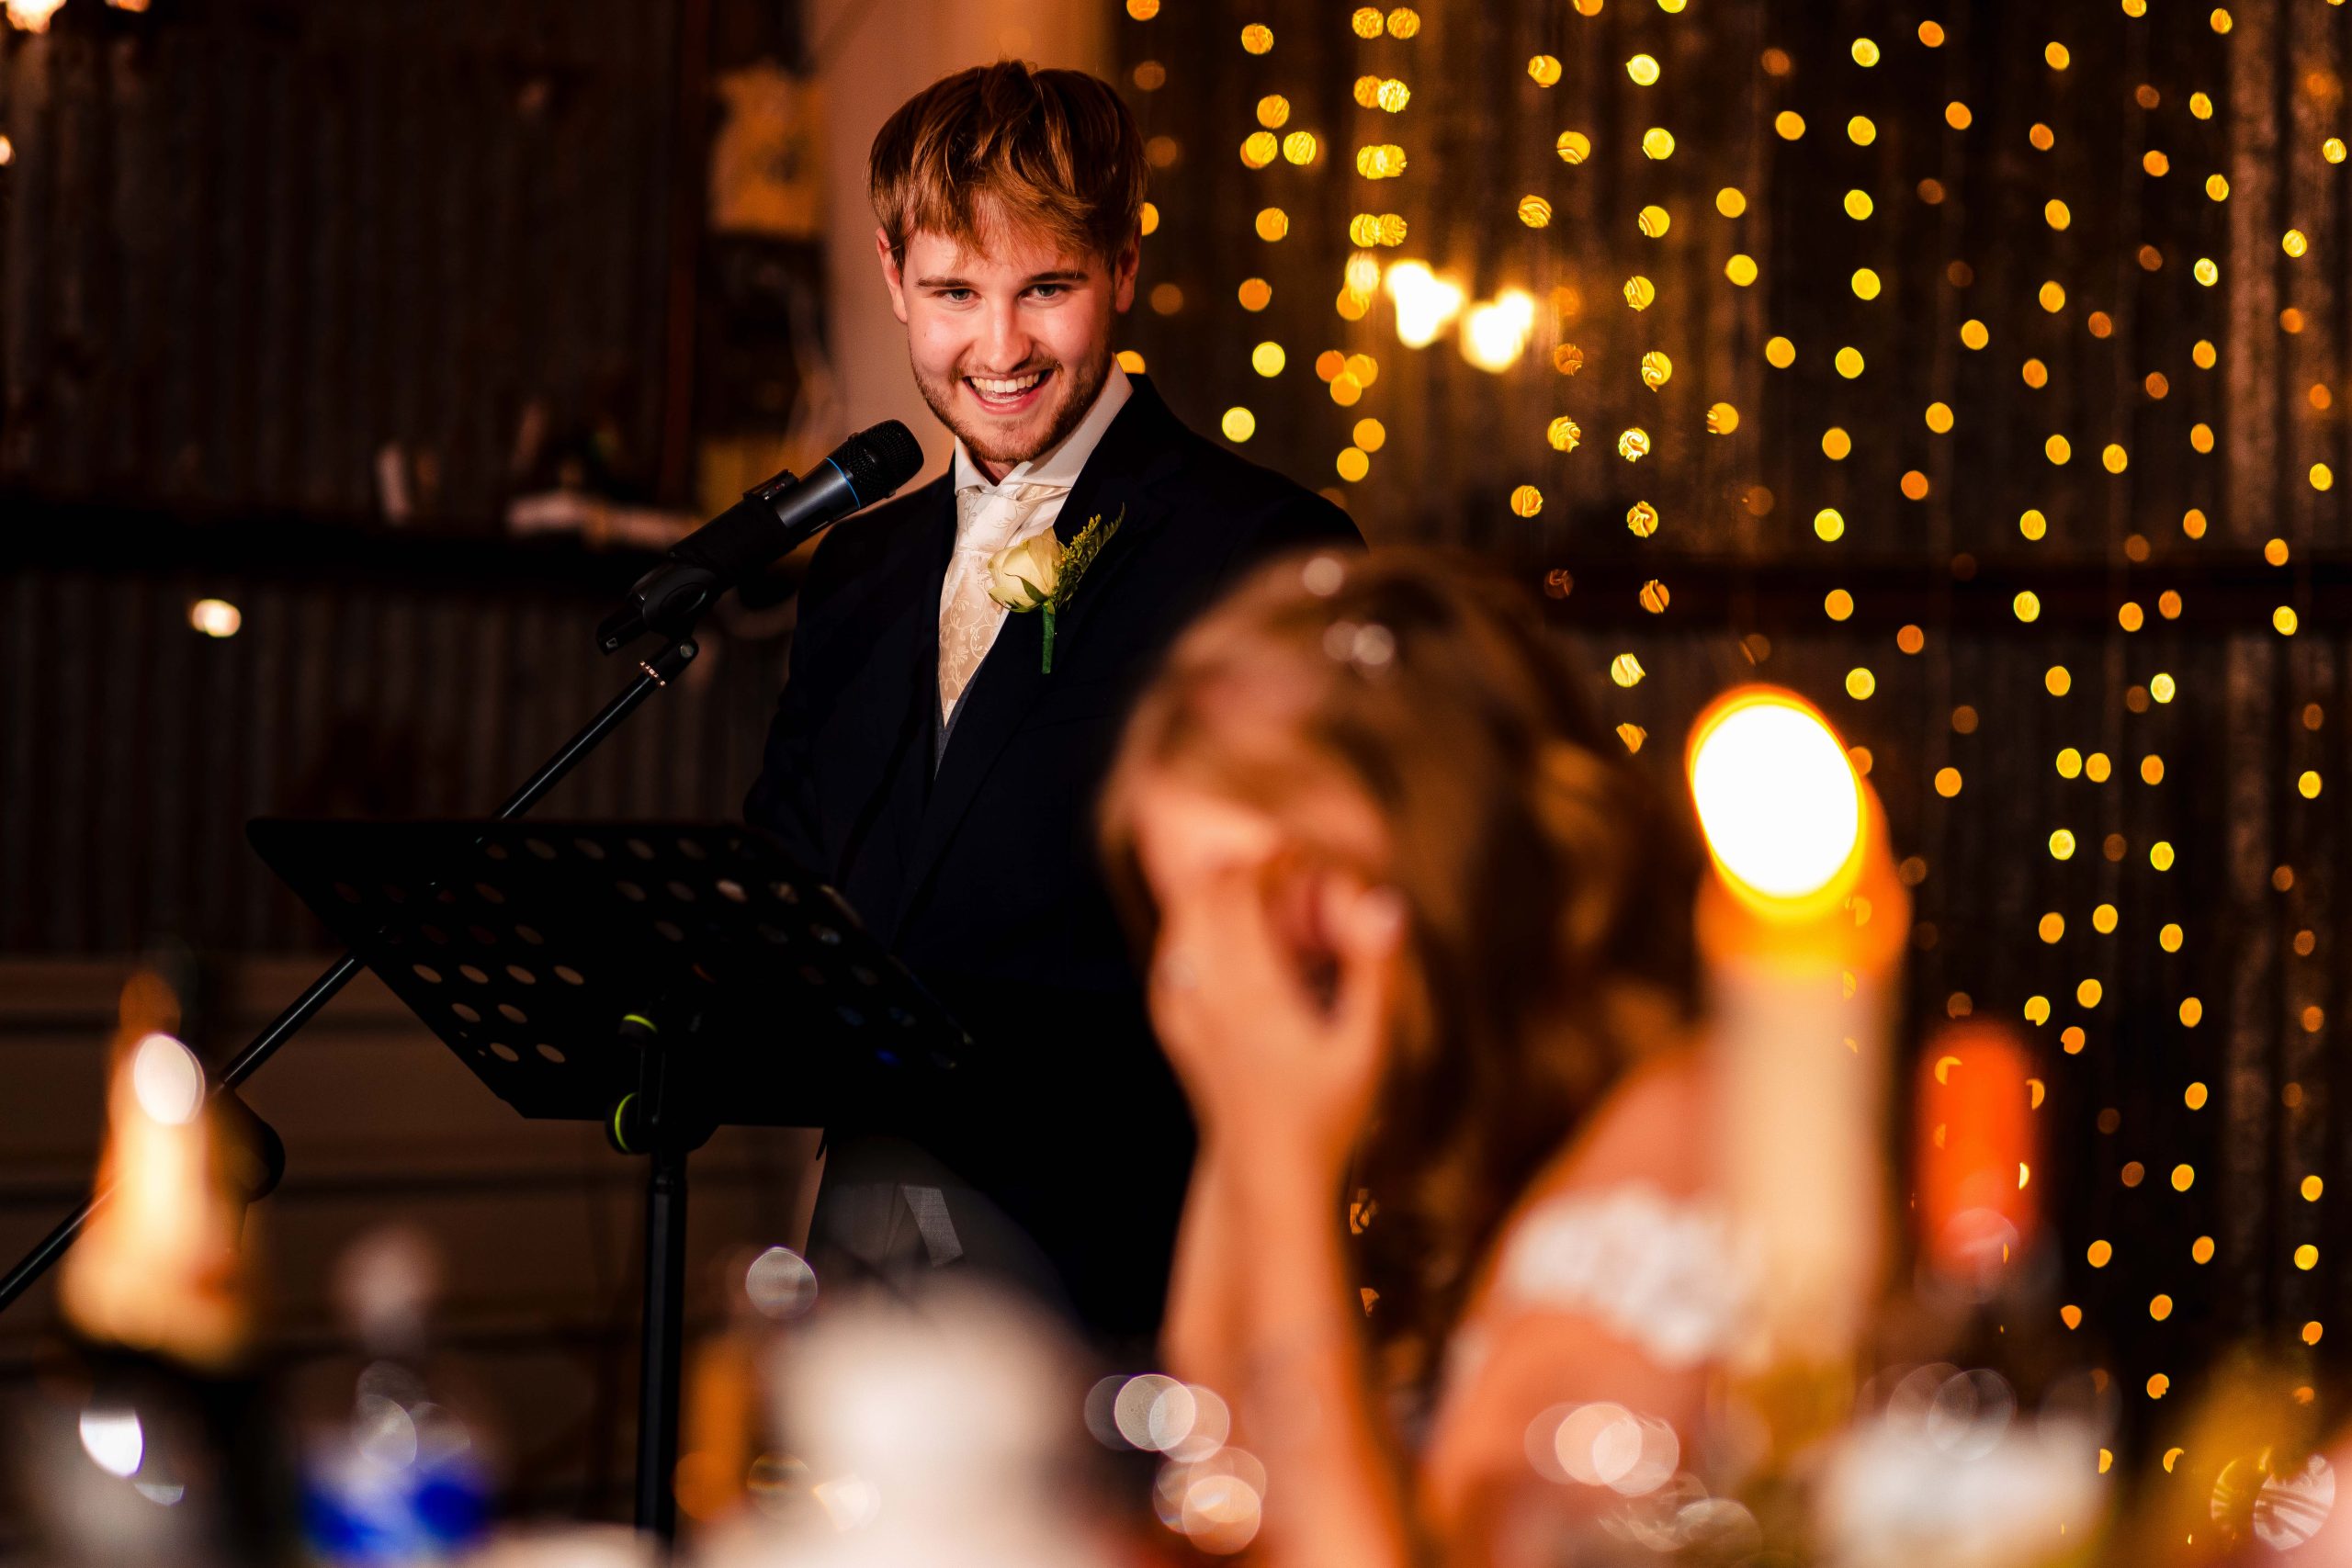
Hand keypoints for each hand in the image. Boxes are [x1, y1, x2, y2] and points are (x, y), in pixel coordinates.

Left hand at [1149, 855, 1405, 1178]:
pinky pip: (1170, 959)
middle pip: (1201, 897)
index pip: (1238, 893)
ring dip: (1213, 896)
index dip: (1265, 859)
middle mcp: (1206, 997)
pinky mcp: (1176, 1032)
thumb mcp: (1368, 1047)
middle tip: (1282, 866)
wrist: (1270, 1174)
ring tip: (1259, 896)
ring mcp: (1183, 1015)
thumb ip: (1376, 973)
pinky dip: (1193, 931)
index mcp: (1250, 992)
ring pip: (1180, 924)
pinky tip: (1224, 938)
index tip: (1299, 851)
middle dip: (1238, 869)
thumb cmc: (1329, 1113)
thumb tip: (1386, 903)